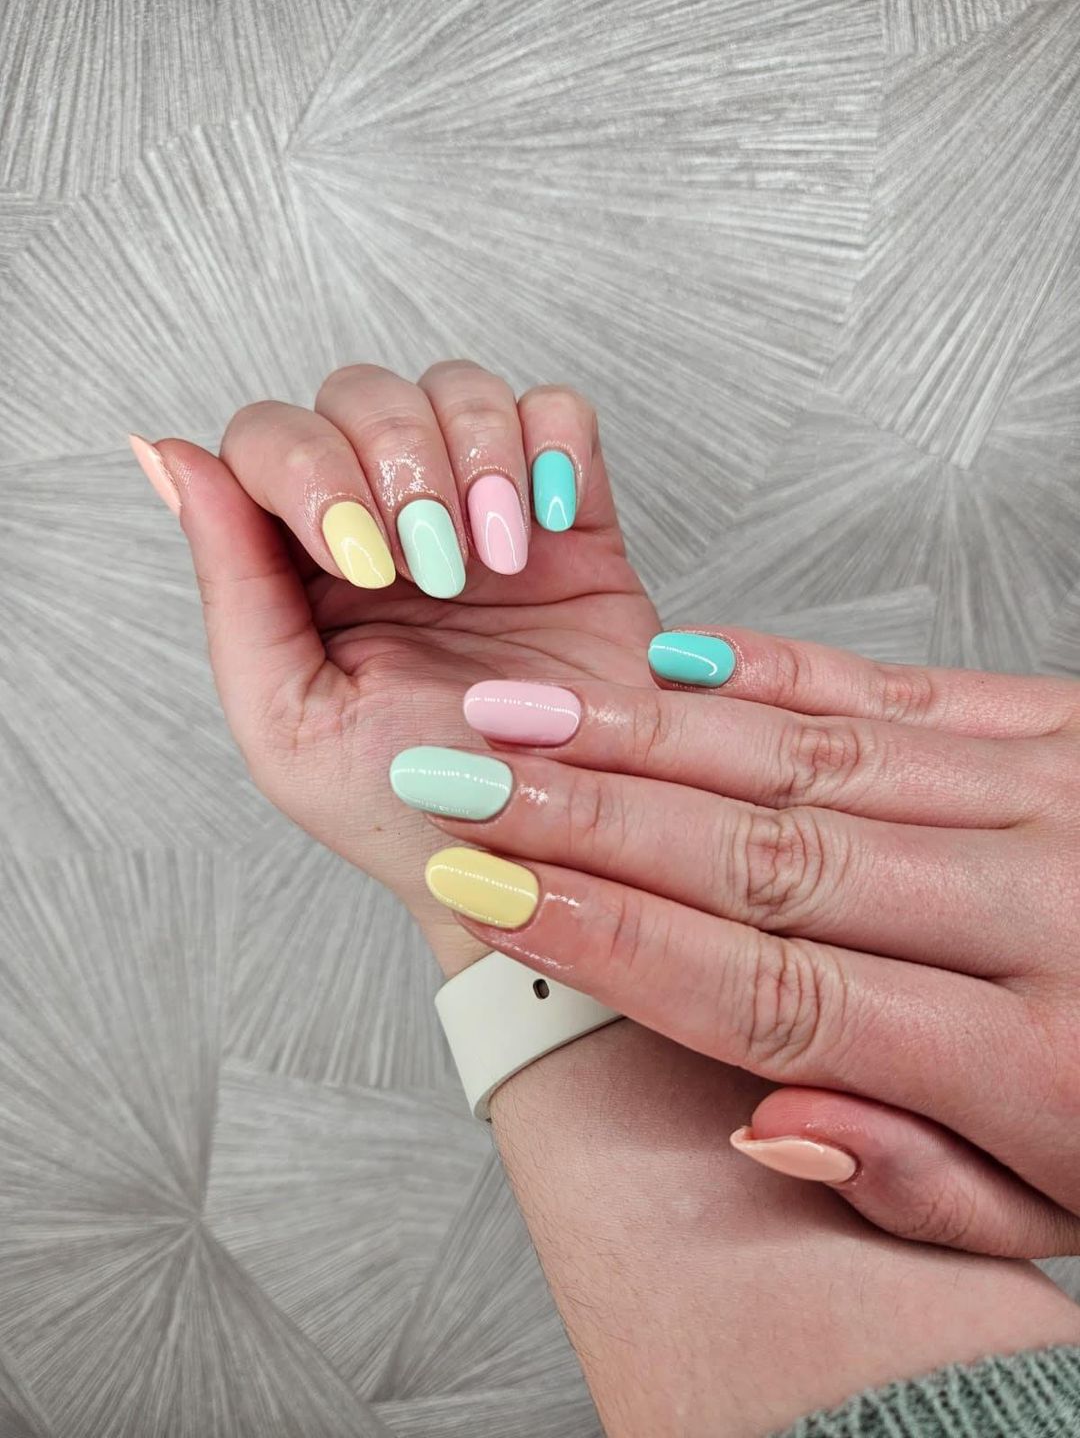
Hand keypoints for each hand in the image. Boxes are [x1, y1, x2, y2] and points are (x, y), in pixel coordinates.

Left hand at [132, 361, 656, 972]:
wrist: (546, 853)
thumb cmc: (410, 810)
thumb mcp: (287, 720)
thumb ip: (230, 585)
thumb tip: (167, 452)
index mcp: (299, 568)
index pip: (270, 438)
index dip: (311, 471)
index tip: (359, 563)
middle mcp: (382, 522)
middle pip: (363, 395)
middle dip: (399, 463)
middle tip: (434, 569)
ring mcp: (477, 512)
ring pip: (460, 388)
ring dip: (478, 455)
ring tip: (497, 559)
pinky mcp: (569, 517)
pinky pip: (560, 414)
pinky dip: (555, 447)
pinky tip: (544, 533)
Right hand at [392, 628, 1079, 1254]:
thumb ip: (927, 1184)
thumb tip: (770, 1125)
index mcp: (1040, 1056)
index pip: (767, 989)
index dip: (611, 940)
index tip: (496, 898)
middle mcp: (1043, 900)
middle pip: (762, 856)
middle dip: (589, 815)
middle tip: (466, 779)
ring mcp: (1060, 791)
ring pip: (808, 755)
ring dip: (650, 733)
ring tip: (532, 713)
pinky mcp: (1073, 723)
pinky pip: (896, 687)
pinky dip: (775, 668)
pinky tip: (678, 660)